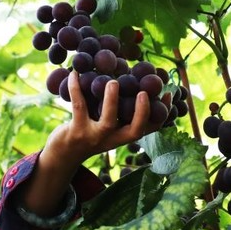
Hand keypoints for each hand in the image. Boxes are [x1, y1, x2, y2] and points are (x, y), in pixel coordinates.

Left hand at [42, 71, 166, 168]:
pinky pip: (79, 107)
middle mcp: (112, 139)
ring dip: (111, 101)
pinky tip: (74, 74)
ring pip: (107, 122)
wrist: (63, 155)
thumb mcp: (108, 127)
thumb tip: (131, 79)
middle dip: (141, 113)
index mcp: (123, 136)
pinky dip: (76, 89)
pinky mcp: (76, 131)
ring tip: (113, 82)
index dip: (161, 113)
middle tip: (143, 92)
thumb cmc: (89, 134)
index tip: (167, 94)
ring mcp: (94, 137)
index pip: (149, 128)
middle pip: (134, 132)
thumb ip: (120, 111)